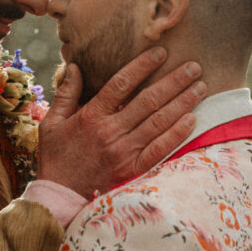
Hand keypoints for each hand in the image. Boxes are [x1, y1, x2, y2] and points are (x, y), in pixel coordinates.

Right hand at [37, 48, 205, 197]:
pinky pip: (159, 150)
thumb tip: (75, 66)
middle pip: (148, 101)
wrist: (58, 197)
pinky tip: (192, 119)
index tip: (160, 52)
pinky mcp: (131, 170)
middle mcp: (110, 132)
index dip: (142, 66)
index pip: (121, 84)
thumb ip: (66, 94)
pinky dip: (176, 134)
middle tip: (193, 66)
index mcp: (91, 116)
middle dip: (173, 81)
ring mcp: (123, 152)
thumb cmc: (55, 158)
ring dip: (182, 103)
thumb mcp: (51, 123)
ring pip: (158, 122)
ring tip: (200, 87)